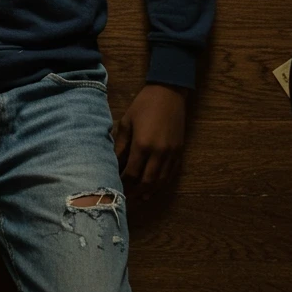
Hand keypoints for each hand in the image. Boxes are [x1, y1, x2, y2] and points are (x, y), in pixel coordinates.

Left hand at [114, 83, 187, 199]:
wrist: (169, 93)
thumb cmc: (143, 105)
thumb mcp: (126, 122)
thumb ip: (120, 145)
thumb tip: (112, 164)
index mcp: (143, 145)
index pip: (131, 173)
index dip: (123, 184)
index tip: (114, 188)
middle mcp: (159, 153)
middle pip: (146, 182)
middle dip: (134, 192)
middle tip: (124, 198)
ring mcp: (171, 154)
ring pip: (160, 181)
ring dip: (149, 192)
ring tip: (137, 198)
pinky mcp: (179, 152)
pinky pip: (170, 174)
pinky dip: (161, 184)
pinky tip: (153, 188)